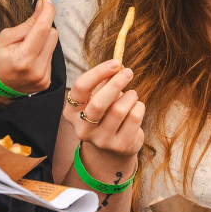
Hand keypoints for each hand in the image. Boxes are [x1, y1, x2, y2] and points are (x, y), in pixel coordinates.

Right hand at [0, 0, 58, 110]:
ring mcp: (42, 78)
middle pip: (53, 36)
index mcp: (24, 58)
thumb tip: (42, 8)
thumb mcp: (4, 38)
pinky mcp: (45, 83)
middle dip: (43, 27)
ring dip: (42, 41)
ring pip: (53, 47)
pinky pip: (50, 59)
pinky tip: (28, 59)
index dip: (47, 11)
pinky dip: (41, 54)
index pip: (43, 29)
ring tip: (24, 48)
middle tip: (27, 30)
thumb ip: (26, 24)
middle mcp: (37, 70)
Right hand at [67, 60, 144, 183]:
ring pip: (119, 110)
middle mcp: (83, 129)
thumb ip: (106, 81)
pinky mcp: (120, 146)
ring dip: (130, 96)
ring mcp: (101, 140)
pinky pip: (134, 118)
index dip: (98, 72)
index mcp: (71, 112)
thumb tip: (119, 65)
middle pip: (99, 103)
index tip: (115, 62)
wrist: (112, 149)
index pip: (81, 87)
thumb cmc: (104, 114)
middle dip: (116, 83)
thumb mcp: (99, 96)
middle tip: (128, 72)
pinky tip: (136, 107)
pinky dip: (139, 106)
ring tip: (132, 94)